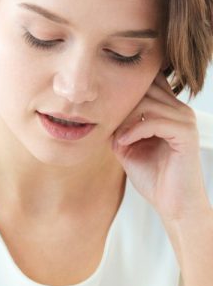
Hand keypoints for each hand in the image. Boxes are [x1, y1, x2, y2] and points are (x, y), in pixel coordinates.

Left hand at [112, 71, 209, 222]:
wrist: (172, 203)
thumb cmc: (152, 176)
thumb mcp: (126, 146)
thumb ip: (116, 126)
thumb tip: (98, 112)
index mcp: (167, 110)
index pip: (147, 82)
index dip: (122, 91)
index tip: (103, 110)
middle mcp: (179, 110)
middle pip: (144, 87)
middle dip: (120, 105)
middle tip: (108, 126)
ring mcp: (185, 120)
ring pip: (148, 103)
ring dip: (124, 121)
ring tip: (117, 139)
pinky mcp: (186, 134)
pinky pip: (155, 121)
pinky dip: (134, 131)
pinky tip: (123, 143)